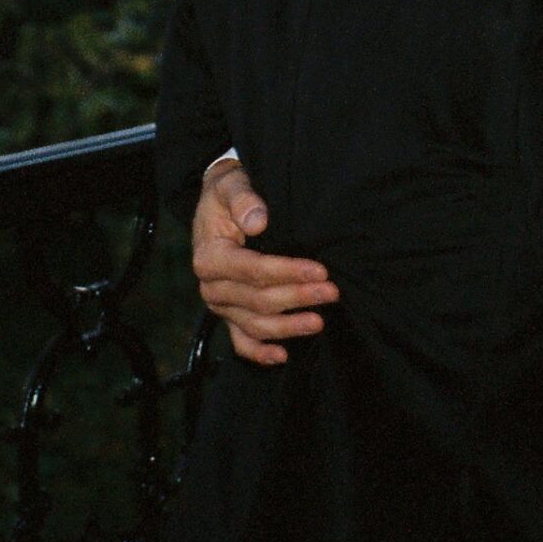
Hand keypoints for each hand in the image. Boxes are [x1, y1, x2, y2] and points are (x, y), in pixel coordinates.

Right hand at [191, 159, 338, 365]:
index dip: (288, 272)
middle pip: (259, 301)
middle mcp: (212, 287)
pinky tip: (283, 356)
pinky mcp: (229, 315)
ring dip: (288, 327)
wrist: (217, 204)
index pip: (253, 270)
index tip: (320, 270)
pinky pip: (241, 342)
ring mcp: (220, 305)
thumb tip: (259, 221)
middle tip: (332, 292)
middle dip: (298, 298)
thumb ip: (243, 199)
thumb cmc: (227, 194)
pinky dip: (260, 352)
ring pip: (255, 326)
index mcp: (210, 257)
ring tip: (319, 321)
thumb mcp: (230, 185)